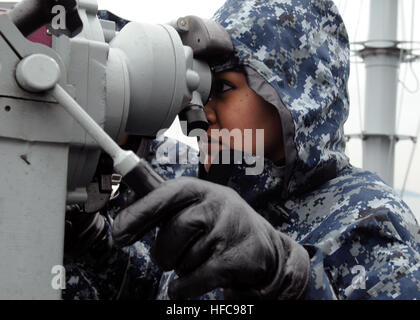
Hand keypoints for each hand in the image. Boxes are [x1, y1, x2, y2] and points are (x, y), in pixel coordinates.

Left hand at [112, 177, 309, 298]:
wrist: (266, 250)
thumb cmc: (222, 227)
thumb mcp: (198, 208)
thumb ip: (164, 209)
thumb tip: (123, 221)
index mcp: (201, 190)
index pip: (164, 195)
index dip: (139, 213)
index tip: (119, 233)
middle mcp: (216, 203)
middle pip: (171, 231)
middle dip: (164, 252)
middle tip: (171, 256)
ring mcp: (228, 230)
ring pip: (183, 258)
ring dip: (183, 268)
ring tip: (199, 260)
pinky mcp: (236, 258)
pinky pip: (195, 279)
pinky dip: (185, 287)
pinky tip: (186, 286)